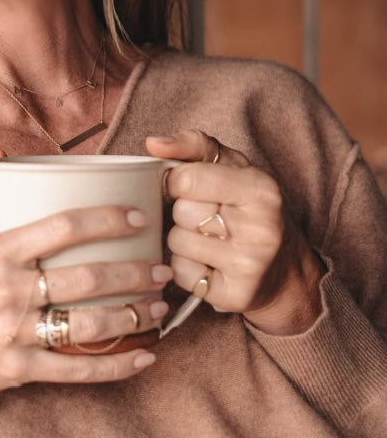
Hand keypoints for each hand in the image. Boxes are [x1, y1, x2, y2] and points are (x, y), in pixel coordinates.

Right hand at [0, 151, 171, 391]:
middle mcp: (10, 291)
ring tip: (160, 307)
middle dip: (134, 273)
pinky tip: (145, 357)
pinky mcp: (21, 370)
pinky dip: (116, 367)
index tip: (138, 217)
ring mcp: (16, 333)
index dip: (107, 219)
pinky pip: (77, 370)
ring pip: (89, 325)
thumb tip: (2, 154)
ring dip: (134, 316)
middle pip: (88, 278)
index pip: (63, 227)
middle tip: (162, 267)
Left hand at [146, 131, 324, 335]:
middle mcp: (261, 228)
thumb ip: (194, 146)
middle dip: (182, 212)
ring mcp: (249, 265)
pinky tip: (207, 264)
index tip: (188, 187)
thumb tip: (153, 143)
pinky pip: (181, 273)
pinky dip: (185, 268)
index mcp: (261, 189)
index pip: (187, 179)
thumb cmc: (249, 209)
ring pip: (176, 242)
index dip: (177, 182)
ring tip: (207, 240)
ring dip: (182, 241)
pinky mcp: (234, 295)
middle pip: (180, 211)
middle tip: (206, 217)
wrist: (285, 272)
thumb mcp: (233, 167)